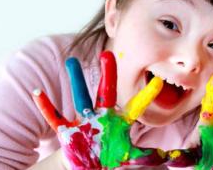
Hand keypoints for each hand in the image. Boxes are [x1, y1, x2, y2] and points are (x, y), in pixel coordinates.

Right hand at [32, 51, 167, 169]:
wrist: (90, 166)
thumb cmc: (112, 159)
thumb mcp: (133, 158)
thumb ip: (150, 156)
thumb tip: (173, 155)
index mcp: (120, 123)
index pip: (136, 107)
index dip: (147, 96)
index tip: (159, 82)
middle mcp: (103, 117)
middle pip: (106, 92)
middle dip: (108, 75)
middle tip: (109, 53)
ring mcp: (84, 122)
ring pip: (80, 97)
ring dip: (76, 80)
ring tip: (72, 60)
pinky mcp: (68, 131)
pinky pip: (55, 118)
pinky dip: (46, 107)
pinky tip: (38, 93)